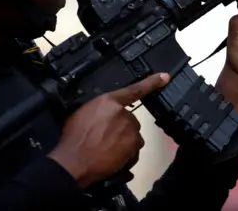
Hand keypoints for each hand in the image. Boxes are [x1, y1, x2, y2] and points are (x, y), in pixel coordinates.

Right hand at [48, 72, 169, 188]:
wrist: (74, 160)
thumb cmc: (72, 136)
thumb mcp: (81, 113)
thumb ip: (97, 110)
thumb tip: (102, 114)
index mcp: (108, 100)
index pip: (133, 90)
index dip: (151, 83)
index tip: (164, 77)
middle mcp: (123, 113)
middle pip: (129, 119)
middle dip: (120, 127)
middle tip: (104, 138)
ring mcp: (130, 130)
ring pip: (132, 135)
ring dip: (124, 141)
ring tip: (107, 149)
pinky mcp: (133, 147)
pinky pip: (134, 149)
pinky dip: (127, 154)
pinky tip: (113, 158)